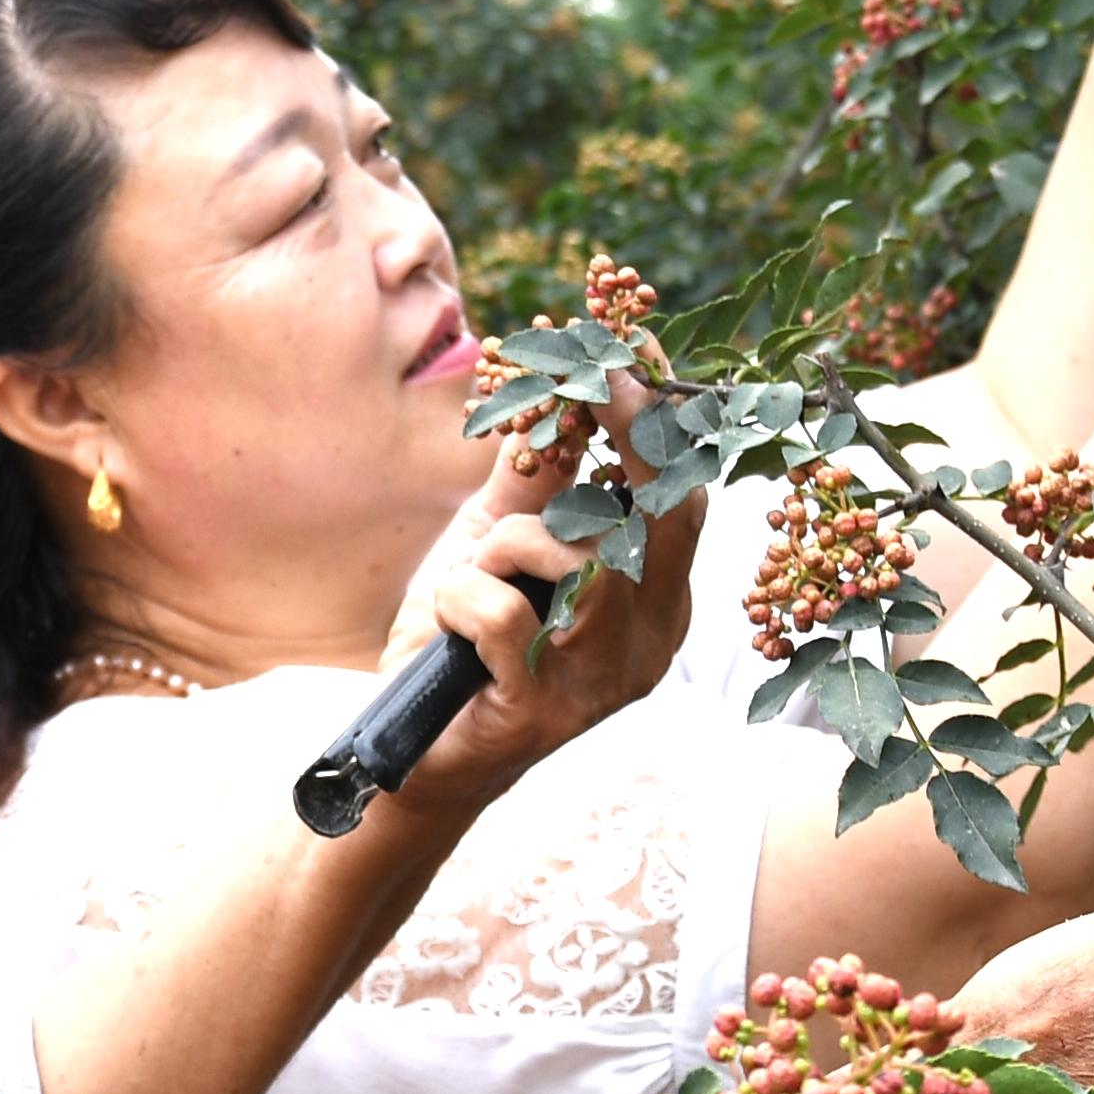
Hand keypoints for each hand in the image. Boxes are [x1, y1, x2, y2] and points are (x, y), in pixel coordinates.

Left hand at [387, 374, 696, 821]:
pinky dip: (463, 598)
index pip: (682, 497)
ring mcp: (603, 681)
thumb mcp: (499, 540)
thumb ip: (536, 472)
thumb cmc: (462, 638)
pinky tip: (450, 626)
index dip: (661, 420)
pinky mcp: (545, 712)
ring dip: (509, 547)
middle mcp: (649, 640)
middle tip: (587, 378)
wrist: (410, 744)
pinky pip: (505, 613)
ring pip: (577, 563)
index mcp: (655, 599)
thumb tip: (562, 381)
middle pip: (663, 516)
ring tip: (476, 575)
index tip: (629, 348)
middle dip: (627, 432)